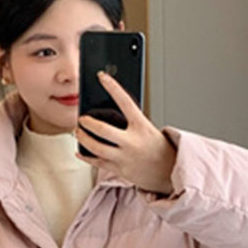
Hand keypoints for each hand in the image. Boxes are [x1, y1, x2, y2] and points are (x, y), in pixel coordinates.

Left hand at [75, 72, 177, 193]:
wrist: (169, 171)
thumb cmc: (158, 148)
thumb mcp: (148, 128)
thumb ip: (131, 121)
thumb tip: (109, 112)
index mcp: (141, 126)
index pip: (125, 101)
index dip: (112, 87)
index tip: (101, 76)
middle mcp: (132, 142)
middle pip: (102, 130)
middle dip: (87, 123)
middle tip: (81, 119)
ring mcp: (125, 157)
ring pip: (96, 148)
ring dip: (83, 139)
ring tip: (78, 132)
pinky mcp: (120, 170)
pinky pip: (98, 163)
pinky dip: (86, 157)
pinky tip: (80, 152)